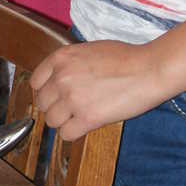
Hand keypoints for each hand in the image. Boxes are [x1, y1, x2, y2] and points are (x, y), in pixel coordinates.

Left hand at [30, 39, 166, 139]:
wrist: (149, 69)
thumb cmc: (126, 58)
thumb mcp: (90, 50)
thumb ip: (70, 65)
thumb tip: (59, 80)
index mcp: (61, 58)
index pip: (36, 82)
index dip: (47, 91)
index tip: (57, 96)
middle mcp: (62, 78)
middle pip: (43, 104)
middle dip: (56, 107)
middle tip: (73, 108)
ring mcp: (73, 99)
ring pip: (52, 121)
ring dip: (64, 122)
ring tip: (80, 116)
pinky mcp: (87, 118)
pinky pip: (66, 135)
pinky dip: (74, 133)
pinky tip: (86, 125)